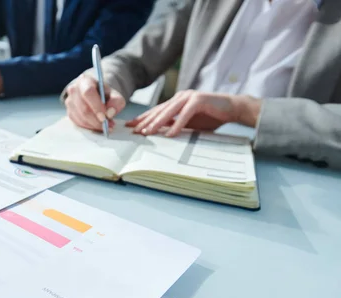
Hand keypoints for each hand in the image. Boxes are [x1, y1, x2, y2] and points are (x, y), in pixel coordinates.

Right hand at [64, 74, 125, 131]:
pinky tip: (97, 125)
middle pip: (84, 108)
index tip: (105, 117)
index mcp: (85, 80)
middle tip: (109, 125)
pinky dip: (89, 127)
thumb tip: (110, 113)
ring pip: (81, 118)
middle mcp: (74, 89)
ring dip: (94, 125)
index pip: (88, 92)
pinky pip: (79, 123)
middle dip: (97, 120)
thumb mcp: (114, 95)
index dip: (96, 106)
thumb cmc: (104, 94)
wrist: (96, 95)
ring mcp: (69, 101)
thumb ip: (116, 102)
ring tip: (106, 125)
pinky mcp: (69, 112)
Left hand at [126, 90, 261, 136]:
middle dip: (145, 122)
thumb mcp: (188, 123)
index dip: (143, 119)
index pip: (156, 111)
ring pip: (169, 111)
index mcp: (176, 101)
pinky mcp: (199, 100)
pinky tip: (170, 134)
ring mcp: (189, 97)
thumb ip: (174, 124)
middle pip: (159, 111)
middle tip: (134, 131)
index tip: (130, 127)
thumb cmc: (210, 116)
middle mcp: (180, 97)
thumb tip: (159, 134)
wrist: (232, 109)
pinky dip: (177, 124)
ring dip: (157, 123)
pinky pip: (185, 114)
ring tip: (148, 133)